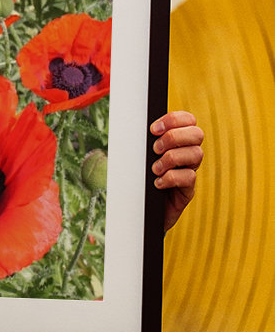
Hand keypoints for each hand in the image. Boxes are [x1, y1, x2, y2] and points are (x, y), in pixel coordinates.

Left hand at [150, 110, 203, 231]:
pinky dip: (171, 178)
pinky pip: (189, 177)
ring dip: (171, 158)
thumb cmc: (139, 180)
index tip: (153, 129)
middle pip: (197, 134)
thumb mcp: (140, 157)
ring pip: (196, 154)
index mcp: (177, 141)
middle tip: (155, 149)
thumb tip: (134, 128)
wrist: (141, 212)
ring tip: (154, 169)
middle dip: (174, 137)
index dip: (174, 119)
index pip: (188, 120)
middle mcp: (187, 154)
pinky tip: (157, 183)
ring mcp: (189, 171)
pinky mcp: (188, 190)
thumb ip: (143, 142)